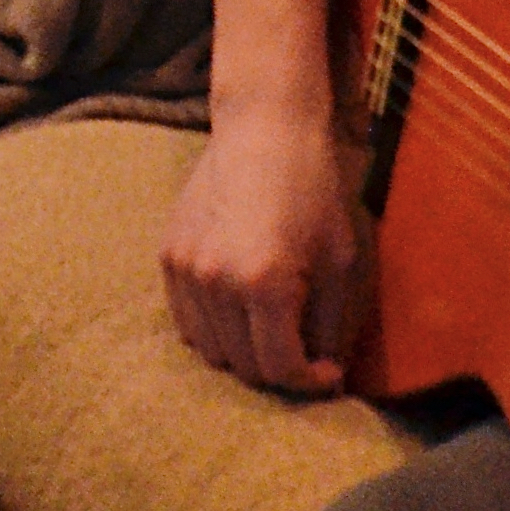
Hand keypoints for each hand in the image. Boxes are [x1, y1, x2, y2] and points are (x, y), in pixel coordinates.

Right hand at [159, 108, 357, 393]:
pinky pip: (186, 322)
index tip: (329, 372)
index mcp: (265, 284)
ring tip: (271, 332)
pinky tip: (239, 311)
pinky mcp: (169, 255)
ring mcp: (186, 269)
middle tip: (303, 353)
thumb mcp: (341, 260)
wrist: (265, 129)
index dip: (311, 381)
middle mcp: (217, 282)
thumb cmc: (314, 192)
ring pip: (210, 351)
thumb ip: (332, 325)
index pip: (281, 367)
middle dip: (279, 370)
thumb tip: (326, 370)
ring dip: (244, 354)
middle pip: (244, 367)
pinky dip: (213, 331)